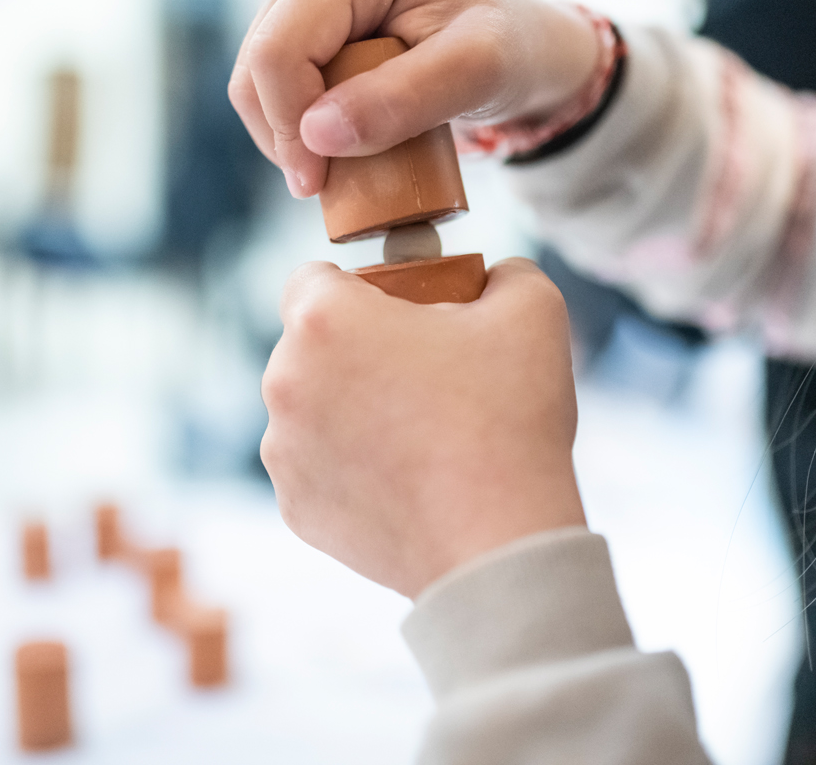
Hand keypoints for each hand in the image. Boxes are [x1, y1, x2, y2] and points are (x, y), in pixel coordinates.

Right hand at [229, 0, 599, 196]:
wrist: (514, 43)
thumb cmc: (505, 48)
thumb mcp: (477, 73)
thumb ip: (404, 99)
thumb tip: (318, 134)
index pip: (281, 51)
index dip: (289, 126)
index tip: (321, 183)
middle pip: (257, 67)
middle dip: (287, 136)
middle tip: (336, 181)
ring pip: (253, 82)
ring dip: (289, 137)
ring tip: (348, 159)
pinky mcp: (293, 16)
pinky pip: (266, 88)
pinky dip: (294, 128)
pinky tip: (339, 143)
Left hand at [261, 258, 585, 597]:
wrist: (499, 543)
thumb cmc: (509, 418)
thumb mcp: (532, 310)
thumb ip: (503, 272)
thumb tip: (492, 277)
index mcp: (324, 320)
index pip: (313, 277)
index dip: (359, 288)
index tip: (401, 314)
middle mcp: (284, 381)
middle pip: (311, 346)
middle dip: (358, 350)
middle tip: (426, 374)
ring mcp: (283, 452)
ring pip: (311, 409)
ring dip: (350, 410)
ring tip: (420, 433)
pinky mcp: (296, 509)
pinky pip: (318, 468)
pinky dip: (351, 468)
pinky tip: (406, 478)